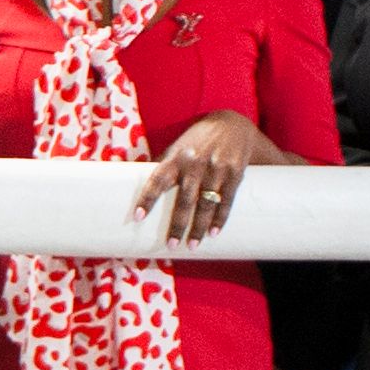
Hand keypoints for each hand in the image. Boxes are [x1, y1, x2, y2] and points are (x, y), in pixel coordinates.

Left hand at [129, 109, 275, 246]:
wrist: (231, 124)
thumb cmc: (196, 142)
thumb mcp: (177, 148)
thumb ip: (163, 168)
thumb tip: (134, 183)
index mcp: (176, 158)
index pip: (157, 180)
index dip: (147, 198)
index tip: (137, 217)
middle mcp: (195, 163)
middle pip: (185, 199)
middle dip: (178, 224)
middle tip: (171, 245)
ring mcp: (216, 168)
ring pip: (206, 203)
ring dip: (199, 227)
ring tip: (192, 244)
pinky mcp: (235, 172)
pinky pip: (227, 200)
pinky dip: (220, 218)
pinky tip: (214, 233)